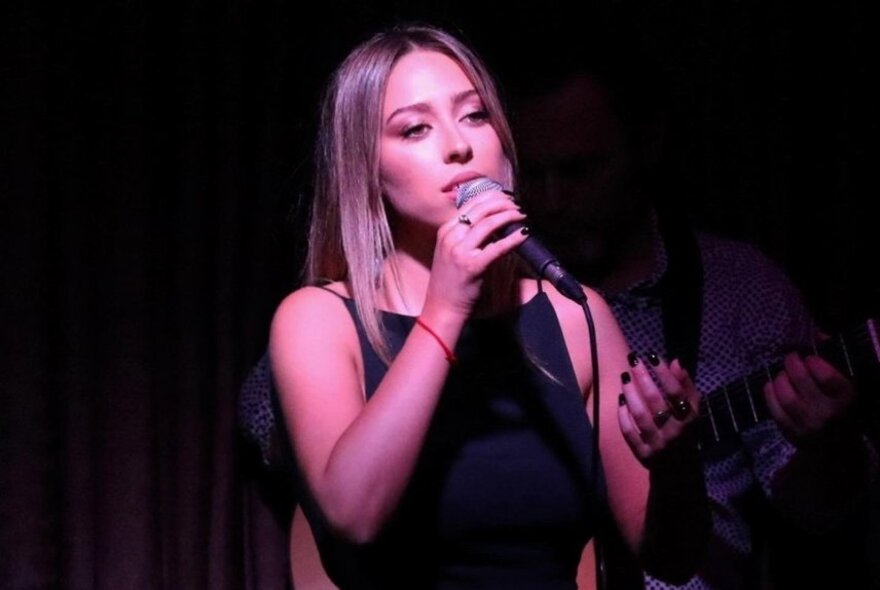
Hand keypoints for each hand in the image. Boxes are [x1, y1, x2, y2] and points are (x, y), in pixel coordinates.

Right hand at [423, 190, 526, 318]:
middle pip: (481, 210)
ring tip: (521, 216)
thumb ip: (465, 234)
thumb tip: (491, 220)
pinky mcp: (472, 266)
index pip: (471, 204)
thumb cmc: (450, 281)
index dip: (492, 197)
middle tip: (517, 206)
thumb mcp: (450, 250)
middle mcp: (451, 237)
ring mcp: (460, 251)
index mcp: (446, 230)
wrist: (443, 306)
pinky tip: (524, 234)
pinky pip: (497, 247)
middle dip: (503, 204)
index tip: (507, 198)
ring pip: (488, 224)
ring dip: (509, 216)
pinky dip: (513, 239)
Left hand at [618, 355, 700, 466]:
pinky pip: (629, 432)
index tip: (651, 355)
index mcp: (689, 418)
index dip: (663, 373)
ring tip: (624, 377)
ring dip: (630, 393)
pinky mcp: (643, 455)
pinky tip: (620, 400)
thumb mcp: (691, 408)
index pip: (676, 392)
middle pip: (655, 401)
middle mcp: (675, 432)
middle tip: (632, 359)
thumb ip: (685, 385)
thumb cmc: (684, 428)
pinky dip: (623, 415)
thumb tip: (675, 361)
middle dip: (642, 377)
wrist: (680, 467)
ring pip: (640, 415)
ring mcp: (658, 444)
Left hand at [763, 352, 856, 442]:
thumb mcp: (842, 383)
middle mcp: (829, 413)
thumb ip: (831, 357)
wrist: (835, 446)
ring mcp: (809, 425)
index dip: (815, 363)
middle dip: (792, 365)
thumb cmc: (837, 404)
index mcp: (846, 398)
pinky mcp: (792, 433)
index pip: (829, 378)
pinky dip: (769, 394)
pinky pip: (775, 411)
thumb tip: (818, 331)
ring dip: (780, 379)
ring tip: (782, 375)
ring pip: (787, 397)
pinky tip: (771, 386)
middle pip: (802, 383)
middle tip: (790, 359)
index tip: (809, 357)